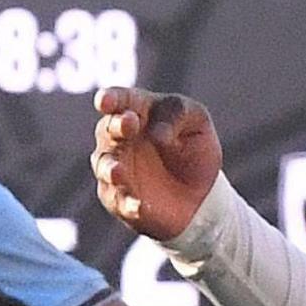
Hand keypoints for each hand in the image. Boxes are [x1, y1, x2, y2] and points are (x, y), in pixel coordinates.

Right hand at [90, 88, 225, 242]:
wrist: (200, 194)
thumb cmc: (193, 148)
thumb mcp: (197, 122)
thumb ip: (178, 114)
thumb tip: (157, 134)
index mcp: (136, 112)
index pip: (120, 100)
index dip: (110, 98)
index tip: (104, 101)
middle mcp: (119, 139)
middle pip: (108, 129)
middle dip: (116, 126)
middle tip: (129, 124)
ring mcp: (116, 169)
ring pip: (104, 166)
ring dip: (110, 168)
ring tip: (118, 172)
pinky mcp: (119, 199)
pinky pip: (119, 202)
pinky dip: (127, 204)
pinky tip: (139, 207)